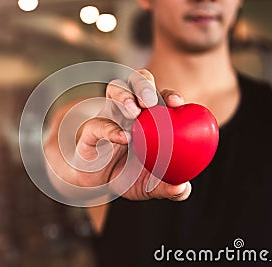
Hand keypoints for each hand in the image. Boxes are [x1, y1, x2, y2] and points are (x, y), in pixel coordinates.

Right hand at [72, 69, 191, 200]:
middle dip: (144, 84)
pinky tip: (122, 138)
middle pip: (136, 81)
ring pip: (114, 89)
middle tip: (151, 102)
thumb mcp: (149, 185)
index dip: (169, 95)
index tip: (177, 104)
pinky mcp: (89, 132)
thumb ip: (167, 187)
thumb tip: (182, 189)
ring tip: (134, 112)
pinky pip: (96, 124)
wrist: (96, 186)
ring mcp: (108, 116)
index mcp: (148, 118)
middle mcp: (128, 110)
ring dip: (124, 96)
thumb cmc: (127, 176)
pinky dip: (109, 128)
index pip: (160, 97)